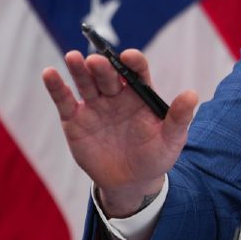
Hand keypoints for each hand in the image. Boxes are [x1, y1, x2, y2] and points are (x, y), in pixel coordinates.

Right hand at [41, 49, 198, 216]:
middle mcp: (116, 94)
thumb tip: (192, 94)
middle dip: (103, 67)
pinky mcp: (75, 119)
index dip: (133, 62)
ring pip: (85, 82)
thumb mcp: (172, 139)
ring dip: (79, 69)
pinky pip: (64, 100)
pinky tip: (49, 74)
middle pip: (108, 75)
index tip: (129, 57)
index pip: (136, 71)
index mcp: (140, 94)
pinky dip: (56, 87)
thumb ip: (179, 117)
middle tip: (96, 61)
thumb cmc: (155, 156)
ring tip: (73, 57)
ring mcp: (95, 105)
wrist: (132, 182)